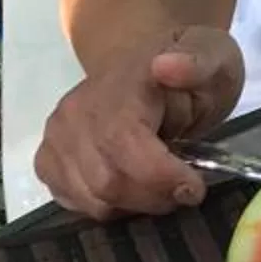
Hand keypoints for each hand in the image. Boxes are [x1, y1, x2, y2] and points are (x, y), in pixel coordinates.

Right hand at [34, 26, 245, 219]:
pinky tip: (130, 188)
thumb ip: (198, 62)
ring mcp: (57, 137)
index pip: (124, 144)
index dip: (161, 177)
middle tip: (182, 190)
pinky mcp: (47, 159)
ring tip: (159, 187)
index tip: (195, 188)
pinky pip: (71, 202)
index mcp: (118, 87)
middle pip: (107, 182)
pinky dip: (107, 206)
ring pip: (91, 199)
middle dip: (153, 197)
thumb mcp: (213, 55)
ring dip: (133, 205)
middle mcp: (76, 113)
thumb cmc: (188, 68)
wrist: (147, 63)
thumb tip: (166, 66)